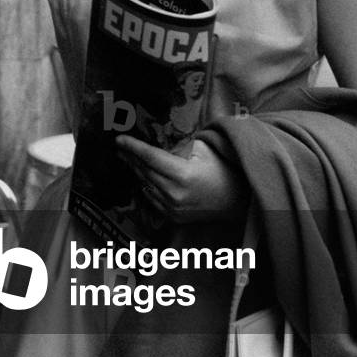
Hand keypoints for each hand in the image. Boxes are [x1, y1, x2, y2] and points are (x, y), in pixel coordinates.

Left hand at [116, 136, 247, 222]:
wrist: (237, 200)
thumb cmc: (222, 169)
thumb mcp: (202, 149)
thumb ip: (177, 146)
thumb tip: (157, 142)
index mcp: (183, 175)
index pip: (150, 157)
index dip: (133, 147)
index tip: (119, 139)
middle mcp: (175, 194)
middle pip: (144, 171)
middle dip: (130, 157)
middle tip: (119, 146)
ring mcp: (173, 208)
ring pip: (145, 185)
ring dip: (135, 170)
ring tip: (126, 157)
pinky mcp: (173, 217)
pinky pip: (152, 198)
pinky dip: (145, 185)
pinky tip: (140, 175)